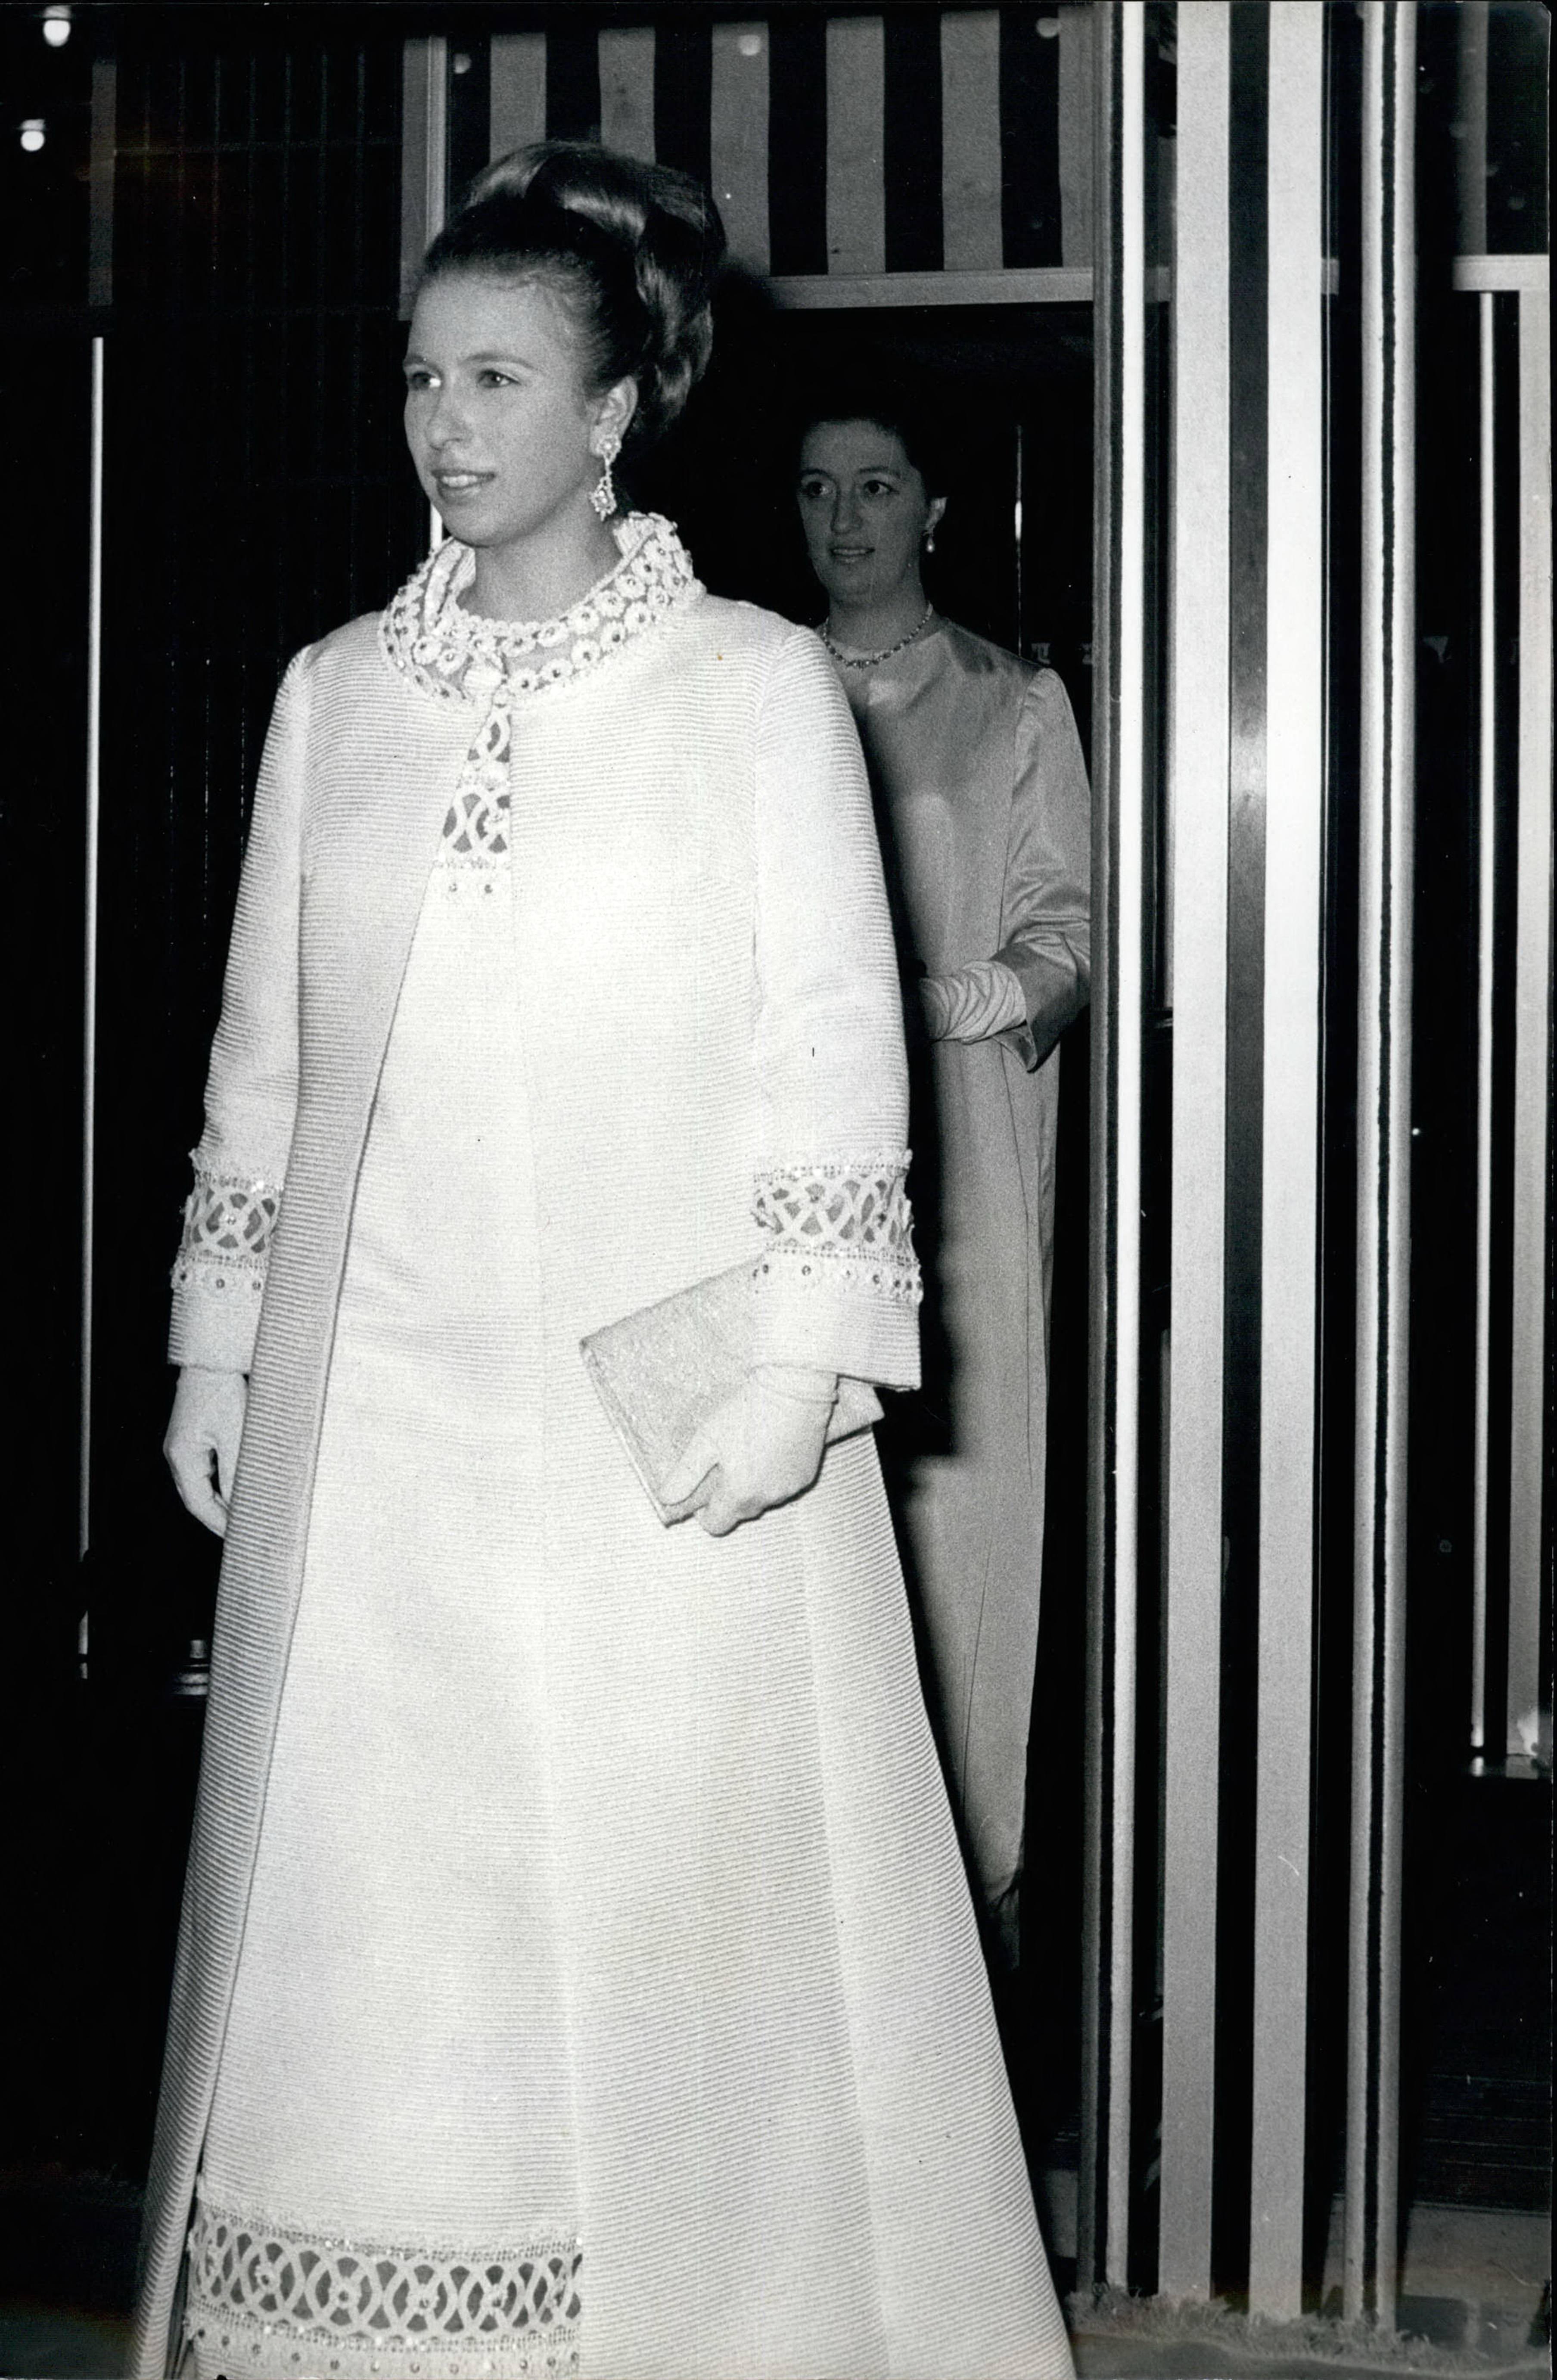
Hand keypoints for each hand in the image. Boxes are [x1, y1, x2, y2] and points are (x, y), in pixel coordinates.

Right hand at [165, 1366, 248, 1536]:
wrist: (214, 1358)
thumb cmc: (222, 1390)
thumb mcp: (234, 1435)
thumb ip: (236, 1472)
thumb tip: (244, 1504)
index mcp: (181, 1456)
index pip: (198, 1504)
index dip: (219, 1524)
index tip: (240, 1536)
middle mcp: (176, 1454)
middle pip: (196, 1498)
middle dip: (219, 1517)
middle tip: (245, 1531)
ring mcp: (182, 1445)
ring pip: (200, 1485)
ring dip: (220, 1501)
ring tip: (244, 1514)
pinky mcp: (193, 1436)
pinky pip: (205, 1469)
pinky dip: (220, 1482)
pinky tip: (238, 1487)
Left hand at [662, 1366, 836, 1537]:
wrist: (792, 1390)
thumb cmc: (746, 1413)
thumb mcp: (706, 1440)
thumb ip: (685, 1474)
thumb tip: (666, 1498)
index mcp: (740, 1494)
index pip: (717, 1525)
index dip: (705, 1513)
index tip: (703, 1489)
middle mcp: (768, 1498)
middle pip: (741, 1511)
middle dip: (729, 1496)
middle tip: (725, 1463)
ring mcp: (790, 1488)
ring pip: (764, 1498)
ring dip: (754, 1485)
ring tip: (750, 1452)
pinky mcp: (807, 1474)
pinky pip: (785, 1485)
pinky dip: (776, 1474)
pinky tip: (772, 1448)